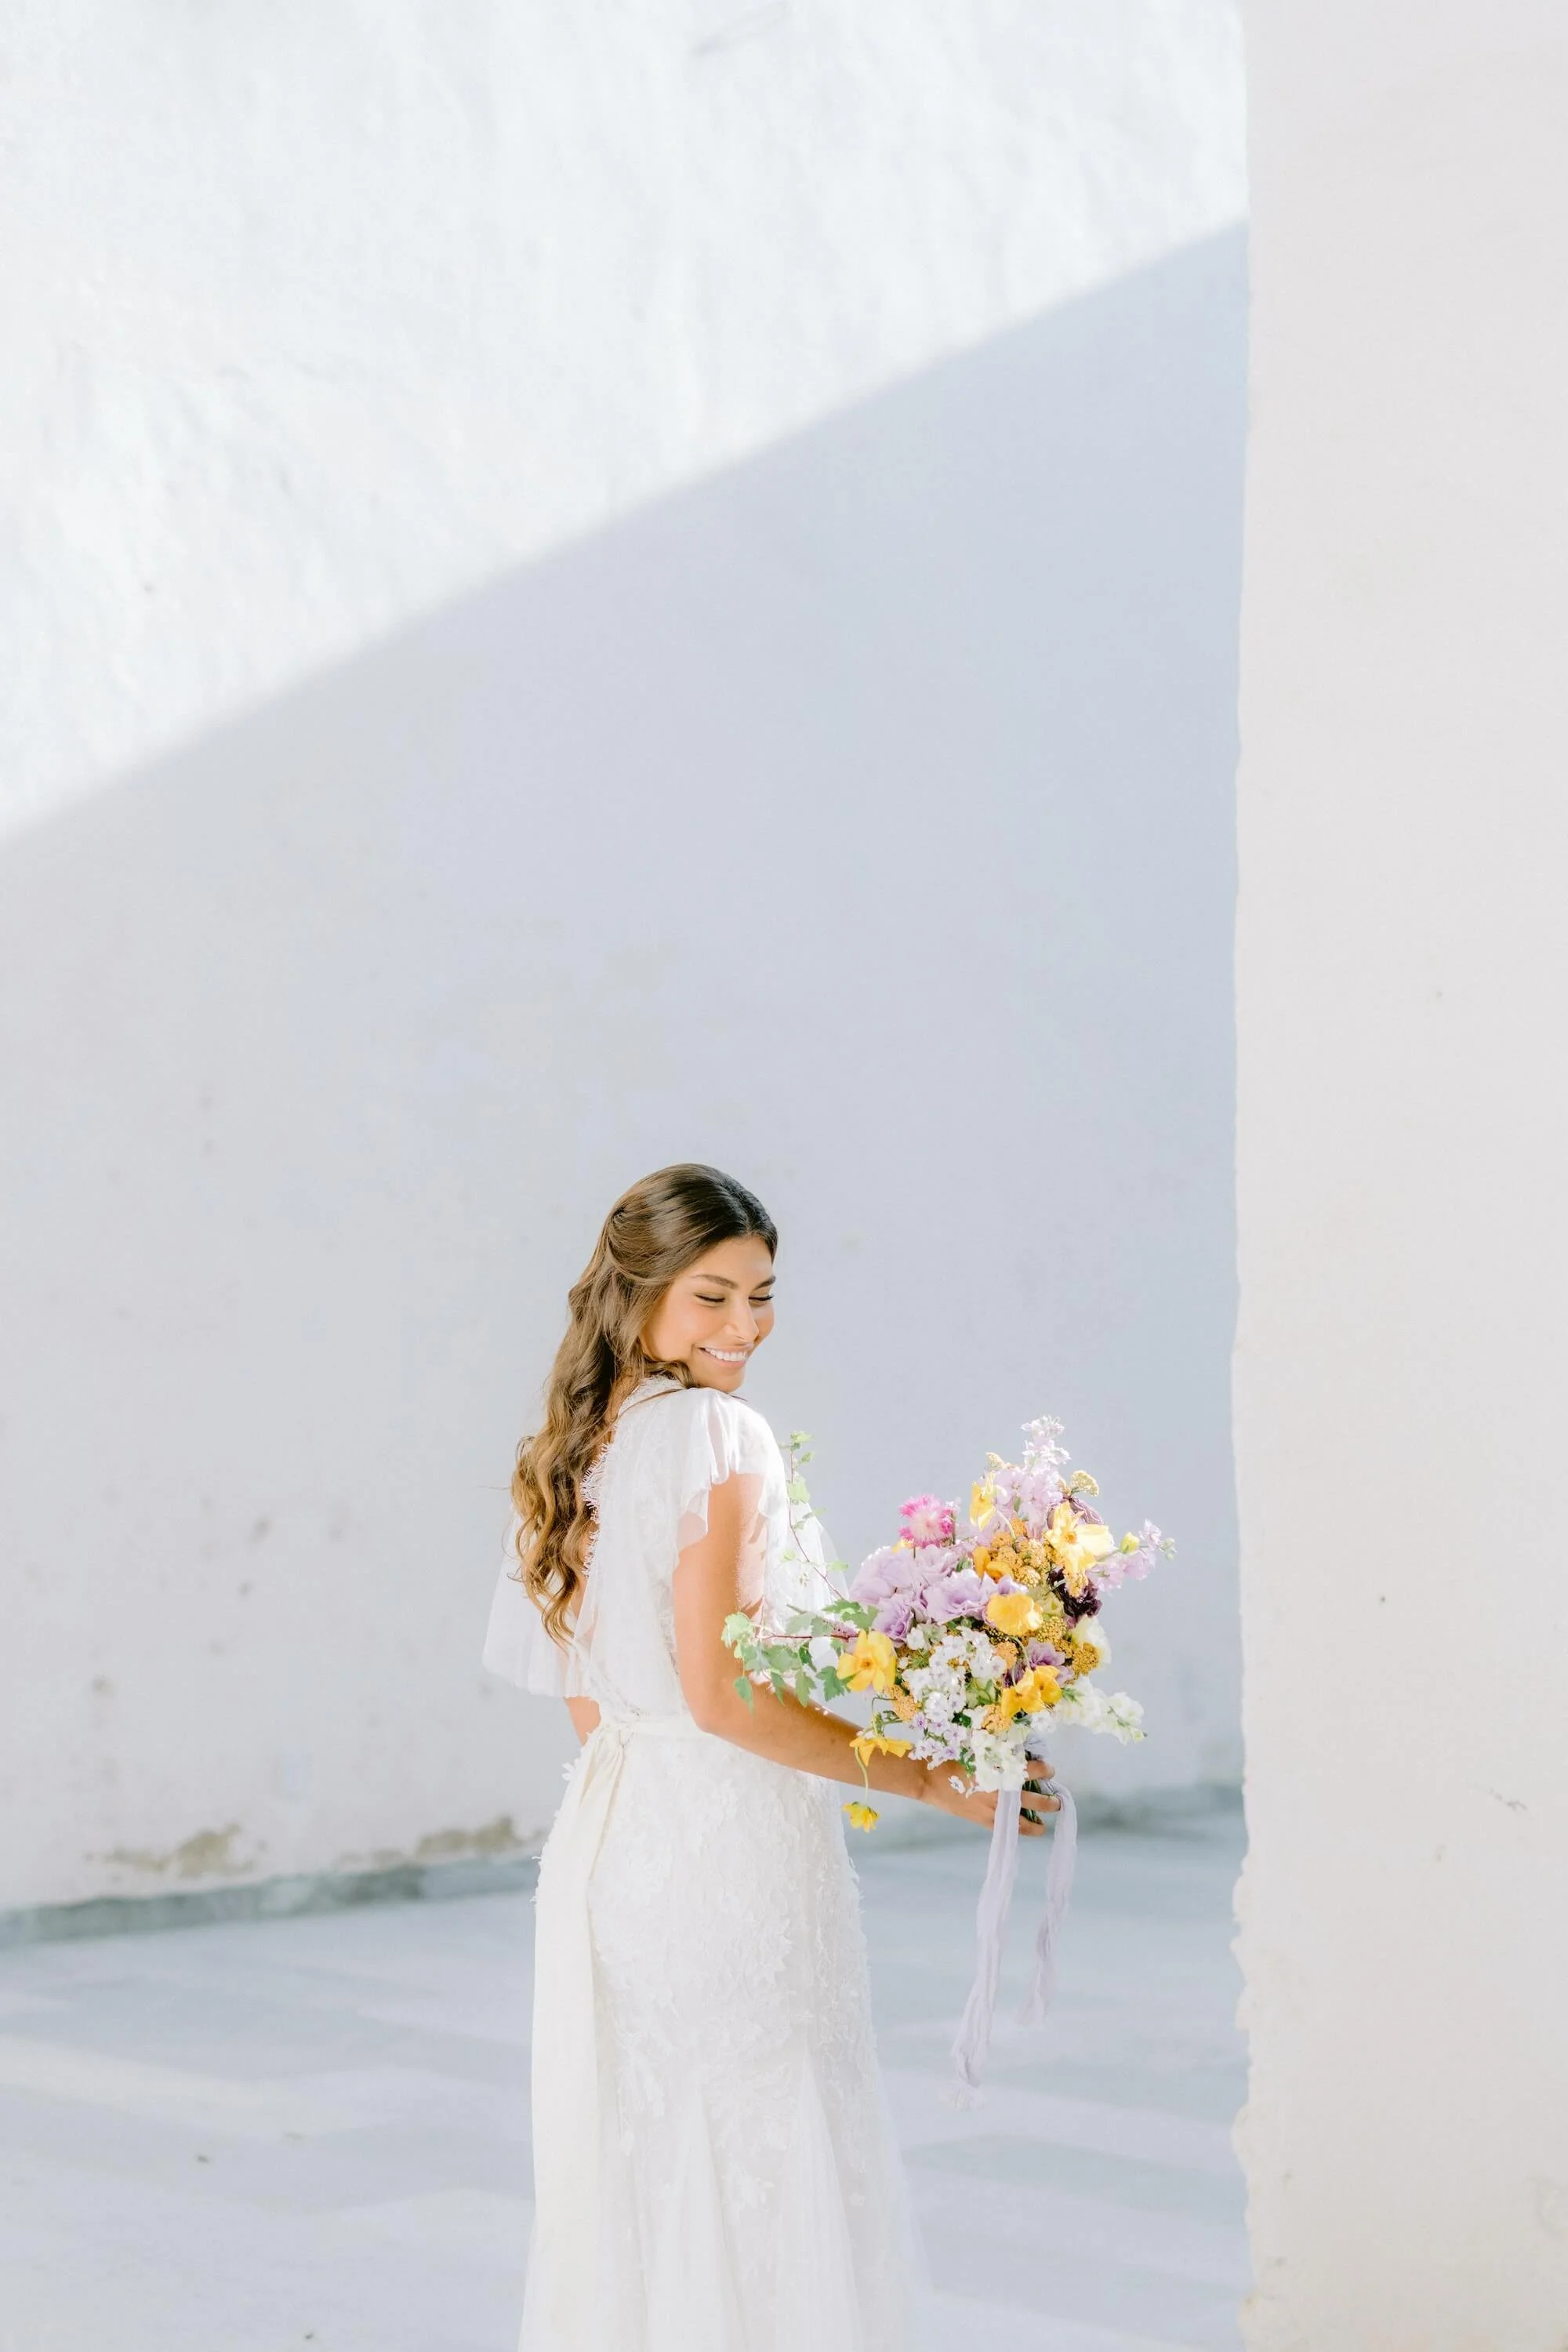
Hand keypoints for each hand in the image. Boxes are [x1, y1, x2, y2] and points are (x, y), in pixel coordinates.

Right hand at [920, 1760, 1059, 1835]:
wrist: (931, 1779)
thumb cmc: (953, 1758)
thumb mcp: (979, 1749)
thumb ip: (1000, 1754)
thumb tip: (1021, 1754)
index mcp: (1000, 1771)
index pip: (1032, 1771)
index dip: (1045, 1770)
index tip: (1049, 1770)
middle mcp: (1001, 1792)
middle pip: (1035, 1799)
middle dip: (1050, 1800)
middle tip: (1056, 1798)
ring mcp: (994, 1809)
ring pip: (1026, 1820)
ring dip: (1040, 1819)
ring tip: (1048, 1818)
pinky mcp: (985, 1821)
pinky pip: (1010, 1829)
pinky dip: (1023, 1829)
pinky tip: (1031, 1829)